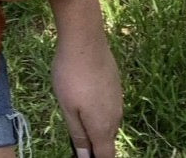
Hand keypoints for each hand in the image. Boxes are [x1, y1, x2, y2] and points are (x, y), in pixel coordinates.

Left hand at [52, 31, 121, 157]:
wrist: (85, 39)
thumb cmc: (71, 74)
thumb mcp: (67, 108)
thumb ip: (78, 134)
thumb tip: (86, 156)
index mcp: (103, 127)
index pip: (106, 156)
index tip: (86, 155)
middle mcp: (116, 116)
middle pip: (106, 140)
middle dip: (94, 142)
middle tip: (74, 132)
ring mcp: (118, 99)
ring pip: (107, 121)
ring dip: (94, 123)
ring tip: (75, 106)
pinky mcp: (116, 85)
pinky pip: (108, 105)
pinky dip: (98, 107)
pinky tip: (83, 92)